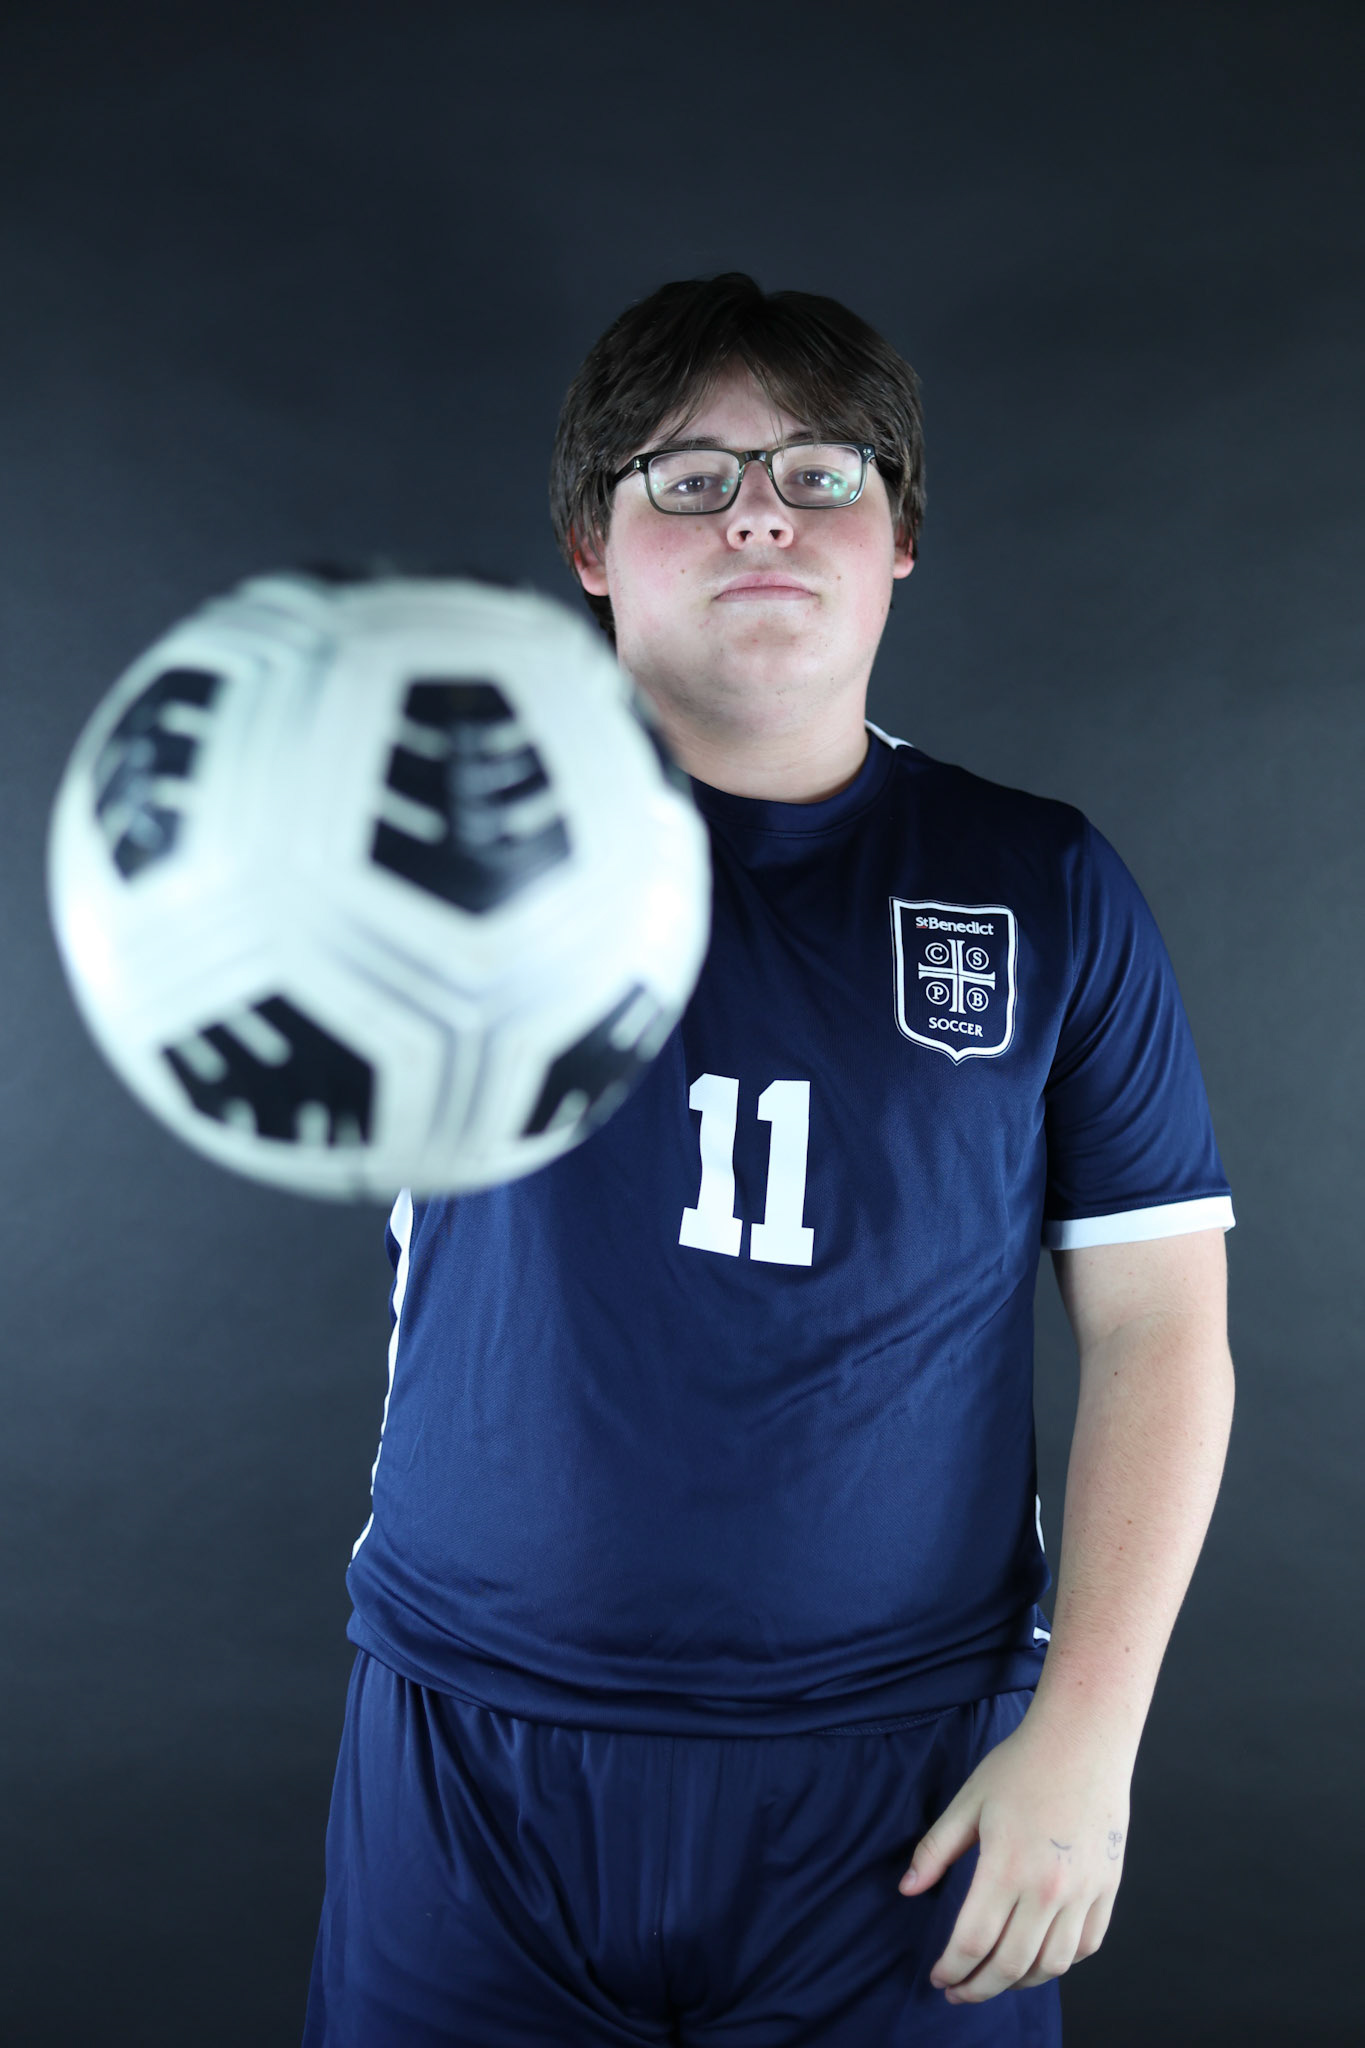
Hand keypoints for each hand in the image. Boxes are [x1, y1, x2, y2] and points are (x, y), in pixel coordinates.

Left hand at [897, 1711, 1130, 2003]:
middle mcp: (1048, 1888)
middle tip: (958, 1991)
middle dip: (978, 1987)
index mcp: (1006, 1866)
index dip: (951, 1968)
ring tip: (996, 1978)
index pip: (973, 1941)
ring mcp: (1083, 1891)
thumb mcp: (969, 1801)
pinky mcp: (1107, 1887)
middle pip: (1010, 1965)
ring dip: (1020, 1982)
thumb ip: (936, 1849)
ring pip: (1052, 1965)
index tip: (937, 1976)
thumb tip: (907, 1890)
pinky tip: (1040, 1958)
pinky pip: (1086, 1945)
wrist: (1083, 1738)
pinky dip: (1061, 1961)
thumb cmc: (1022, 1764)